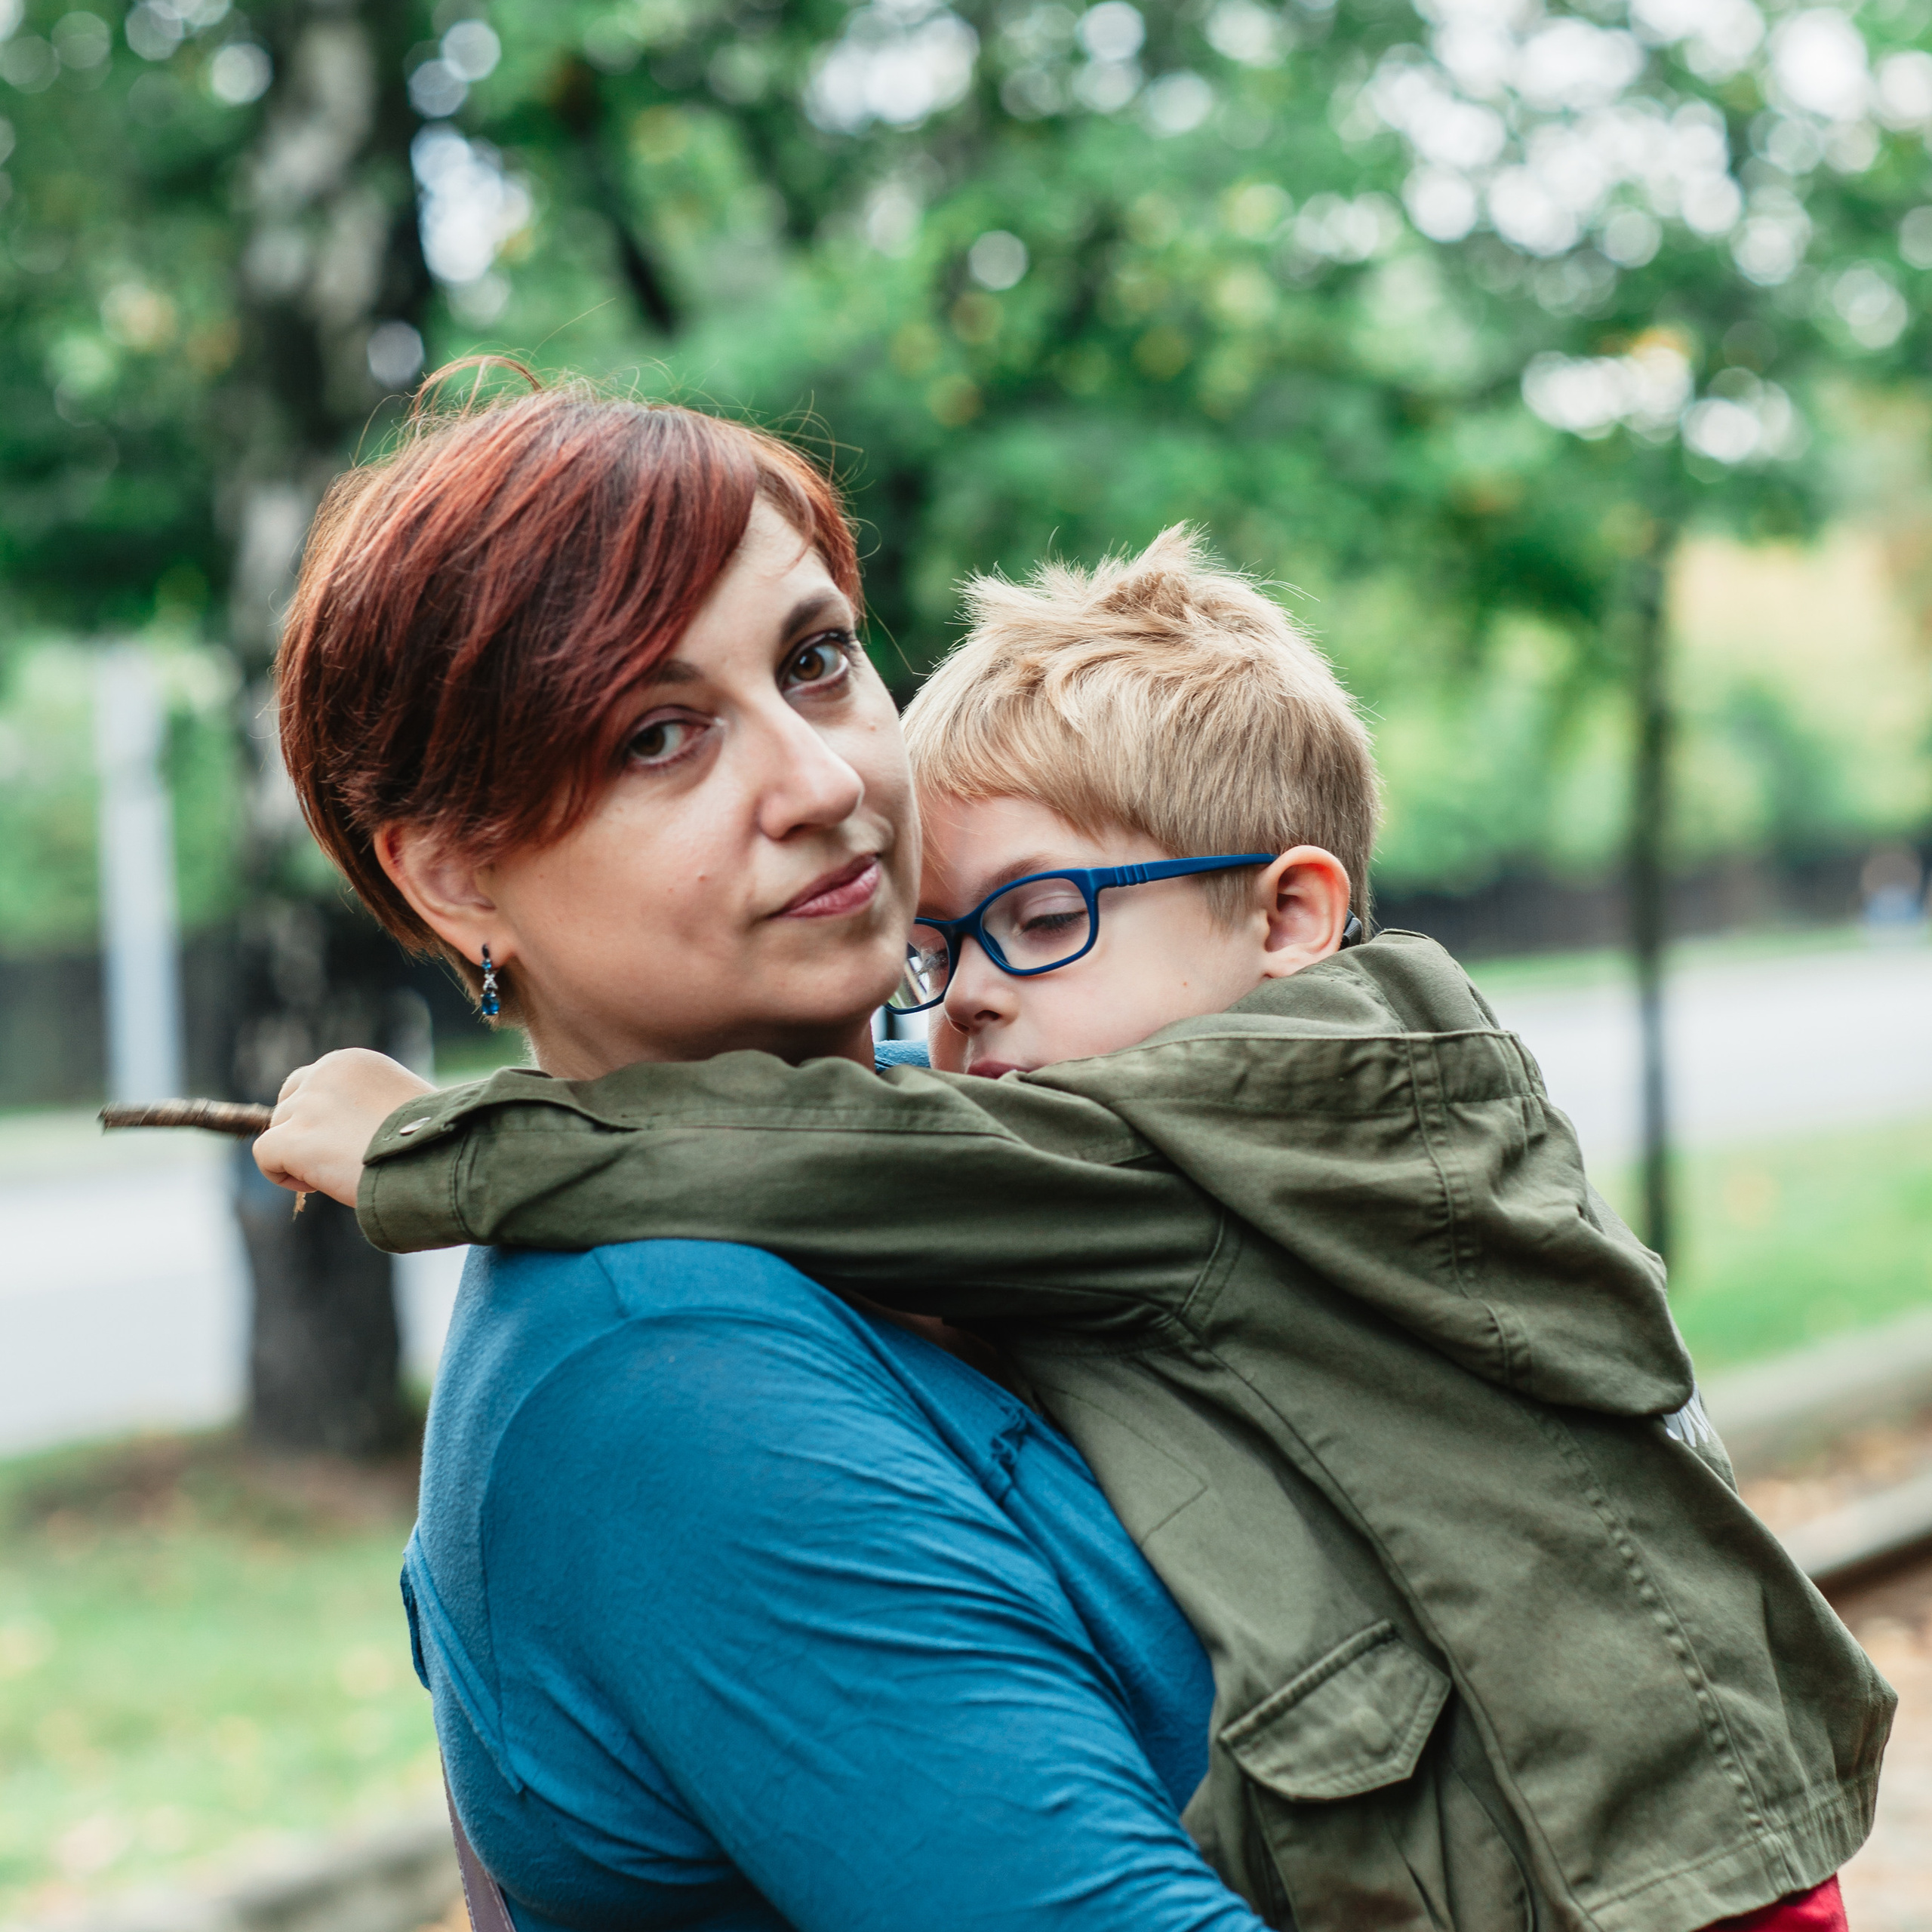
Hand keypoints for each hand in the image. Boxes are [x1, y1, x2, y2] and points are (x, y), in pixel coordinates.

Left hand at [253, 1049, 434, 1206]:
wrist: (439, 1158)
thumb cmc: (438, 1140)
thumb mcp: (404, 1103)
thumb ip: (370, 1104)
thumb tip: (351, 1131)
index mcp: (354, 1062)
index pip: (316, 1083)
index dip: (325, 1115)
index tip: (349, 1140)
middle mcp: (325, 1073)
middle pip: (290, 1104)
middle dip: (306, 1131)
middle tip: (337, 1158)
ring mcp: (308, 1105)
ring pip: (279, 1130)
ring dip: (299, 1155)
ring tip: (338, 1174)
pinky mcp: (294, 1138)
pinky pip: (265, 1154)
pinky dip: (281, 1174)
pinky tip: (315, 1185)